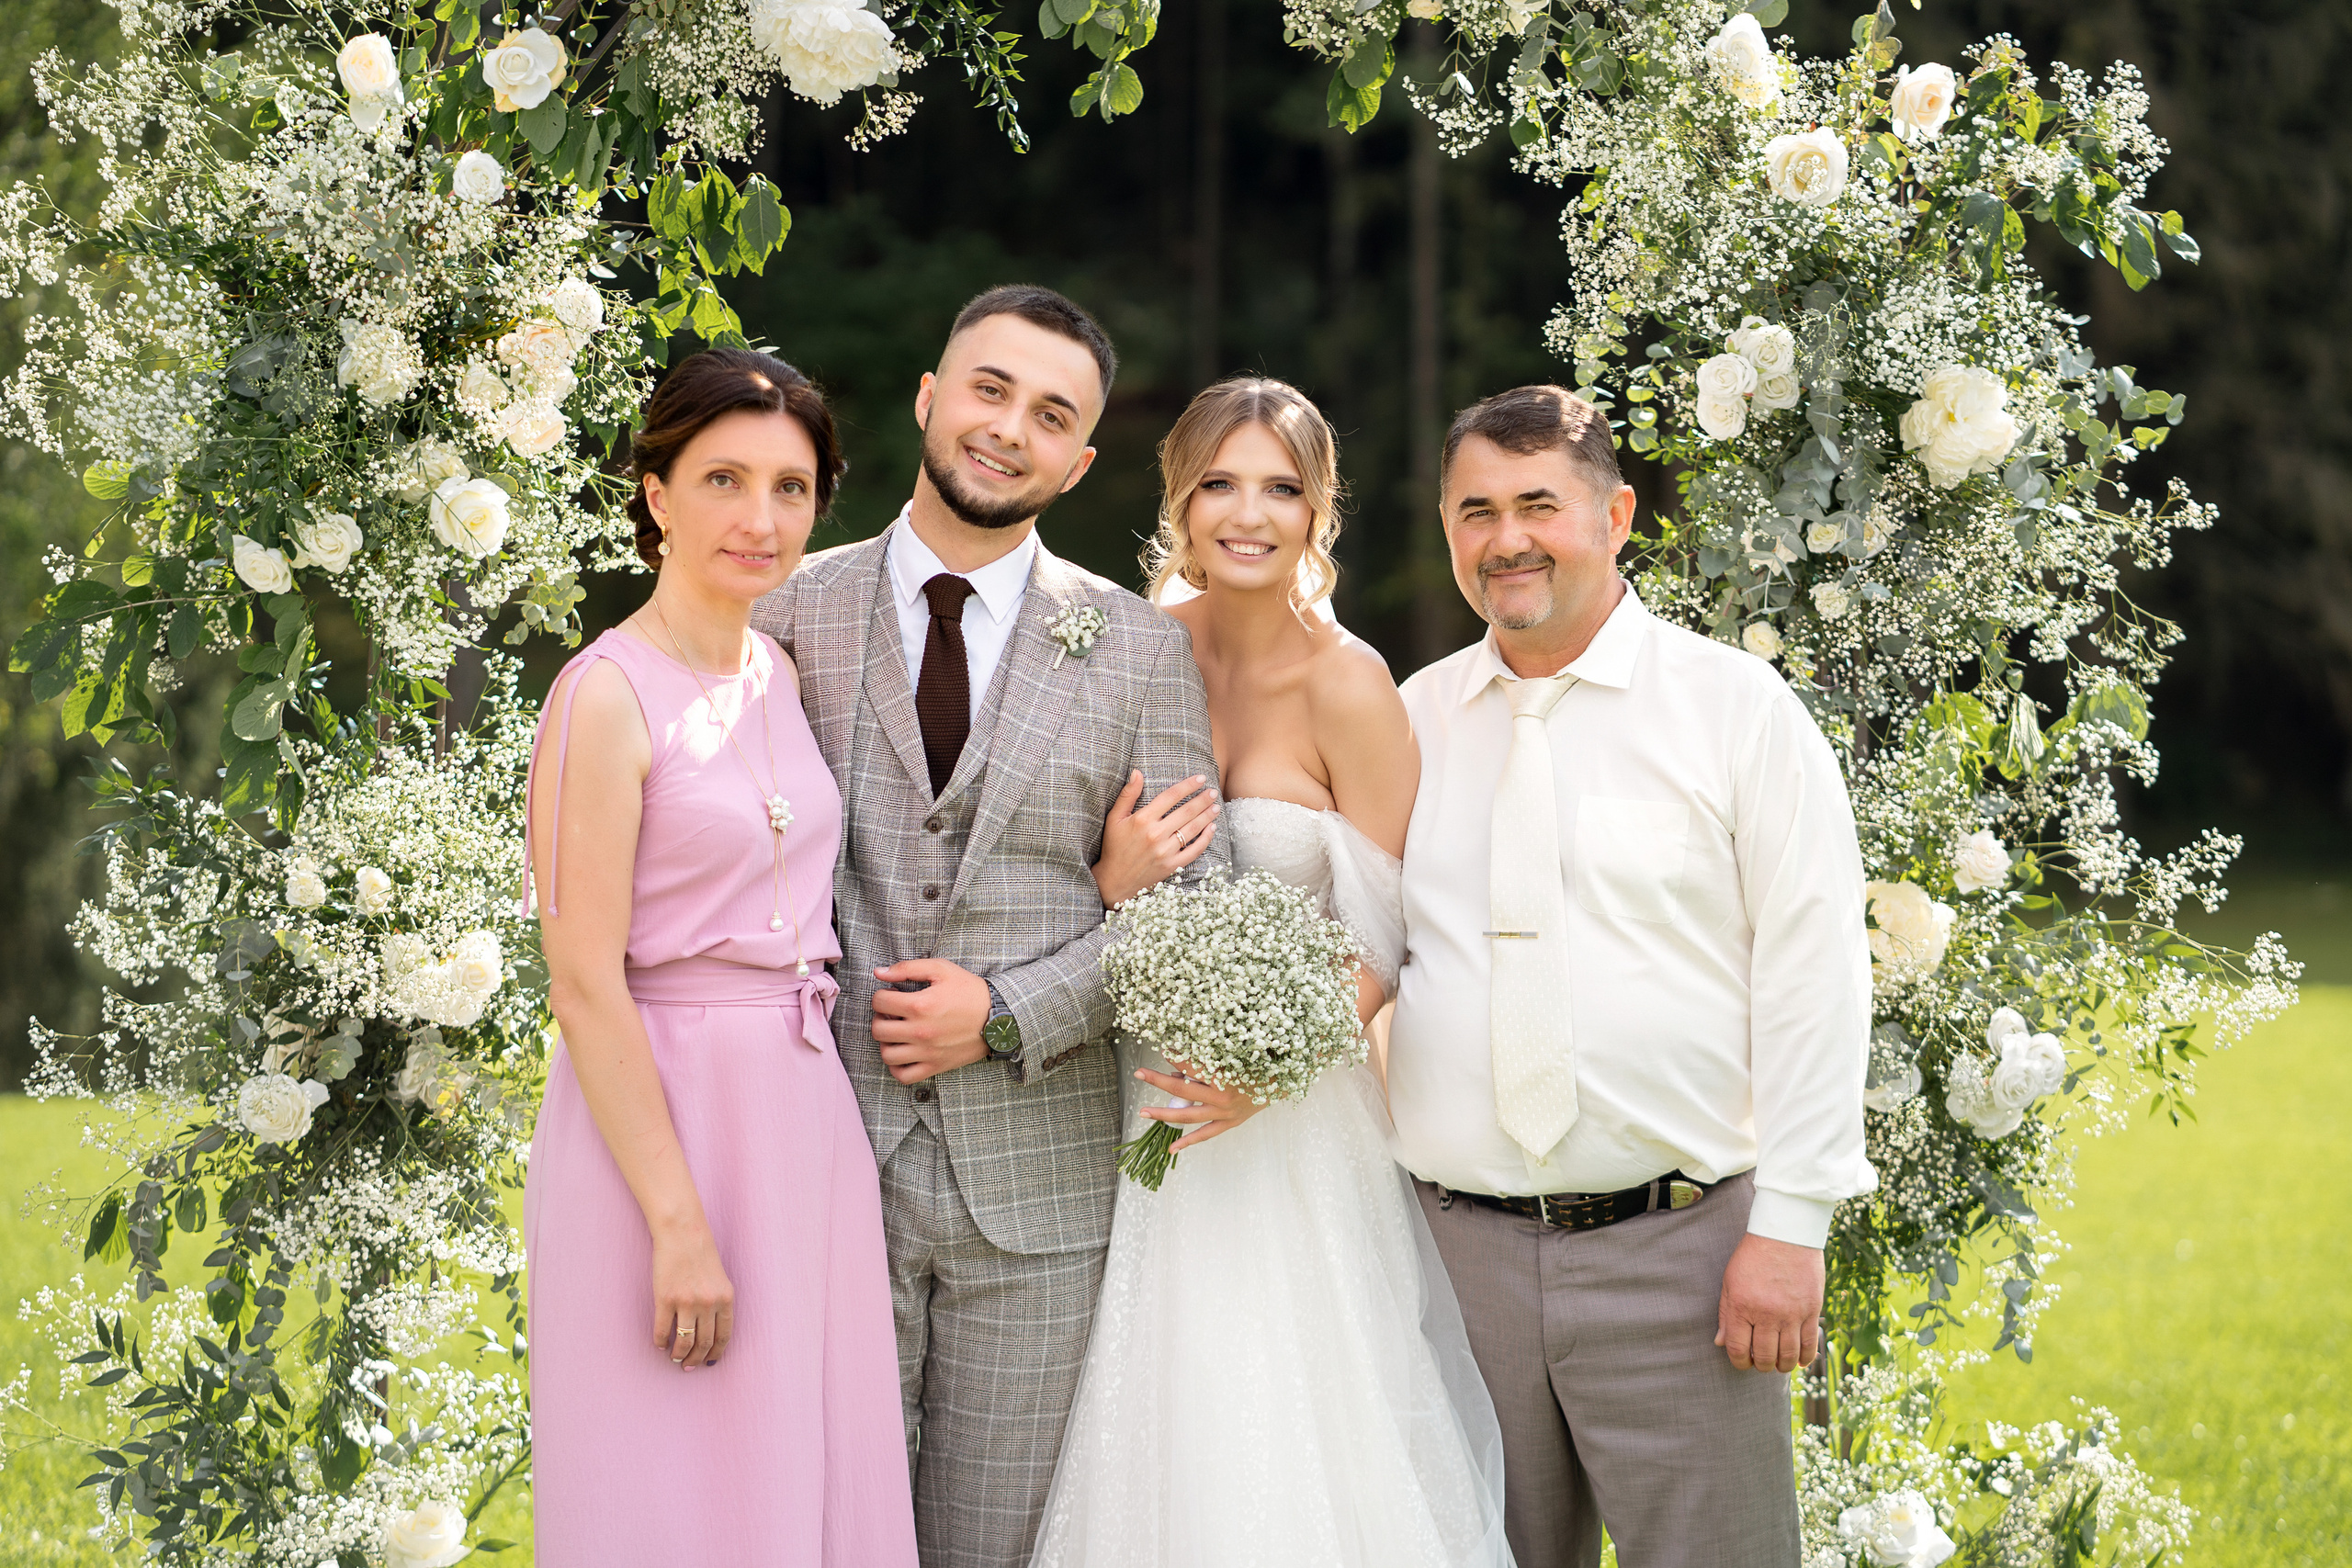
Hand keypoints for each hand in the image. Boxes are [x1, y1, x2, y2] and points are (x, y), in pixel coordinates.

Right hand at [650, 1220, 733, 1369]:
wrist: (682, 1233)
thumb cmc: (701, 1254)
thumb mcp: (720, 1279)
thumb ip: (718, 1303)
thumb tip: (710, 1331)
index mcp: (725, 1298)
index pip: (724, 1336)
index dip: (716, 1353)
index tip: (709, 1362)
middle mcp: (708, 1303)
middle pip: (704, 1342)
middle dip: (696, 1359)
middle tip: (688, 1366)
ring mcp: (686, 1302)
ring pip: (684, 1341)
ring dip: (678, 1354)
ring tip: (674, 1357)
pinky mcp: (665, 1298)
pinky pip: (662, 1330)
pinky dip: (660, 1341)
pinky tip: (659, 1344)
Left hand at [871, 958, 991, 1082]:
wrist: (998, 1018)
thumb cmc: (969, 991)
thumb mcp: (941, 969)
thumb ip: (907, 968)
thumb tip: (879, 972)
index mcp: (920, 1005)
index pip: (879, 1002)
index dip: (882, 995)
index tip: (893, 994)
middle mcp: (920, 1031)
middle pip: (878, 1030)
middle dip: (880, 1018)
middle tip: (892, 1013)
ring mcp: (927, 1052)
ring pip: (887, 1054)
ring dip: (886, 1042)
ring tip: (896, 1033)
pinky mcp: (935, 1066)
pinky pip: (903, 1076)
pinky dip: (896, 1067)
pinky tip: (902, 1053)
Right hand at [1093, 770, 1217, 907]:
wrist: (1114, 881)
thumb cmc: (1114, 846)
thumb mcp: (1114, 818)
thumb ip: (1127, 794)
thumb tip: (1137, 772)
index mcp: (1142, 819)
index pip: (1171, 796)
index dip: (1188, 785)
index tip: (1201, 778)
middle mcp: (1155, 834)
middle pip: (1186, 811)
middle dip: (1203, 799)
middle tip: (1213, 791)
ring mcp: (1165, 851)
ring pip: (1193, 829)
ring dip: (1207, 816)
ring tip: (1216, 806)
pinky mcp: (1172, 866)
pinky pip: (1194, 850)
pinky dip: (1205, 839)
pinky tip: (1212, 829)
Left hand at [1134, 1060, 1264, 1151]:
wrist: (1281, 1082)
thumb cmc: (1257, 1064)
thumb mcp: (1234, 1057)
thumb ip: (1206, 1063)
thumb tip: (1176, 1072)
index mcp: (1224, 1076)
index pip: (1190, 1066)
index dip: (1174, 1057)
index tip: (1161, 1048)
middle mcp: (1222, 1097)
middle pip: (1182, 1090)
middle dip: (1158, 1081)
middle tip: (1139, 1073)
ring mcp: (1225, 1113)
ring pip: (1189, 1116)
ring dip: (1164, 1114)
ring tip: (1143, 1112)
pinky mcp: (1229, 1123)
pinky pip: (1205, 1134)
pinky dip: (1188, 1142)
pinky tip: (1171, 1149)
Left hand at [1715, 1233, 1824, 1373]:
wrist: (1785, 1234)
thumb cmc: (1752, 1256)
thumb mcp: (1729, 1281)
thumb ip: (1725, 1314)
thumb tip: (1720, 1342)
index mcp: (1741, 1307)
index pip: (1738, 1350)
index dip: (1739, 1362)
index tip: (1743, 1362)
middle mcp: (1766, 1315)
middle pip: (1764, 1357)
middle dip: (1761, 1365)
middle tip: (1761, 1361)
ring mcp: (1791, 1314)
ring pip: (1787, 1356)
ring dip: (1782, 1366)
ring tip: (1779, 1362)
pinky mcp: (1811, 1311)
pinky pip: (1809, 1345)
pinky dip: (1804, 1359)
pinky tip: (1798, 1361)